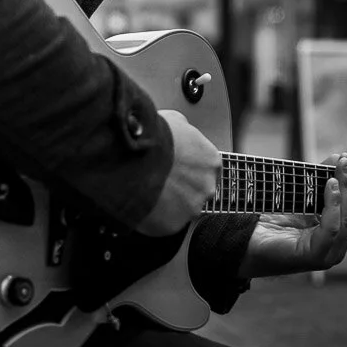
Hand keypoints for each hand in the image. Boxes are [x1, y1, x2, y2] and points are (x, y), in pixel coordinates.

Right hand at [135, 110, 220, 237]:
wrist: (135, 157)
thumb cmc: (154, 136)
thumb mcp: (175, 121)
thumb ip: (185, 132)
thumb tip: (182, 133)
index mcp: (211, 161)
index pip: (205, 170)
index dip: (188, 169)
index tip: (175, 169)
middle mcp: (207, 186)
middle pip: (195, 191)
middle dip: (179, 188)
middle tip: (158, 180)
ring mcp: (191, 208)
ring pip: (179, 209)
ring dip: (166, 203)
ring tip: (145, 190)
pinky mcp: (173, 225)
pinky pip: (163, 223)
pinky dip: (153, 217)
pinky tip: (141, 202)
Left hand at [238, 152, 346, 277]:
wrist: (245, 242)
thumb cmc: (271, 221)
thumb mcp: (301, 198)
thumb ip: (320, 180)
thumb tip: (339, 157)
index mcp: (338, 236)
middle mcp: (337, 248)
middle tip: (345, 161)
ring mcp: (327, 254)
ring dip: (345, 191)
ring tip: (338, 171)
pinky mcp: (313, 256)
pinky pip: (331, 228)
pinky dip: (333, 205)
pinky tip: (329, 186)